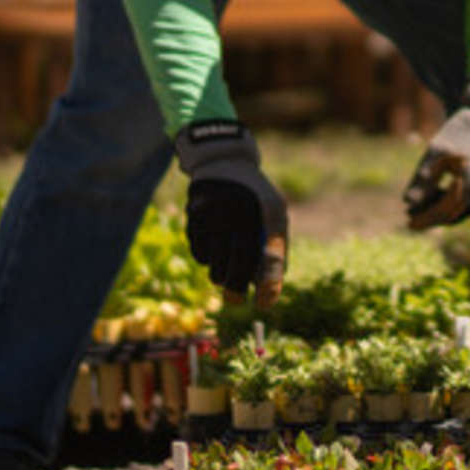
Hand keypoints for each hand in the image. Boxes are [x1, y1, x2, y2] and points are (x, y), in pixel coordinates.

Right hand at [173, 122, 287, 306]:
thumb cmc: (256, 198)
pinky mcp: (195, 217)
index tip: (265, 306)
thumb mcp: (274, 214)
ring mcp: (216, 215)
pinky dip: (206, 260)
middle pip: (239, 267)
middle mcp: (243, 213)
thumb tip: (266, 290)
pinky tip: (213, 245)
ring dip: (221, 275)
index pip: (272, 255)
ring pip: (216, 265)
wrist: (224, 162)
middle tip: (236, 301)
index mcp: (270, 211)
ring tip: (225, 272)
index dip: (271, 283)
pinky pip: (200, 254)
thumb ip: (273, 248)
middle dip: (238, 291)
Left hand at [403, 79, 469, 228]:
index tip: (408, 223)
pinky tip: (442, 193)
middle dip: (431, 216)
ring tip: (424, 202)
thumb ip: (422, 180)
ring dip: (443, 210)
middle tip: (412, 214)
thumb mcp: (436, 152)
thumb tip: (407, 203)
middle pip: (453, 215)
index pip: (443, 211)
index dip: (424, 219)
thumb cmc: (460, 132)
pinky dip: (457, 203)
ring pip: (464, 211)